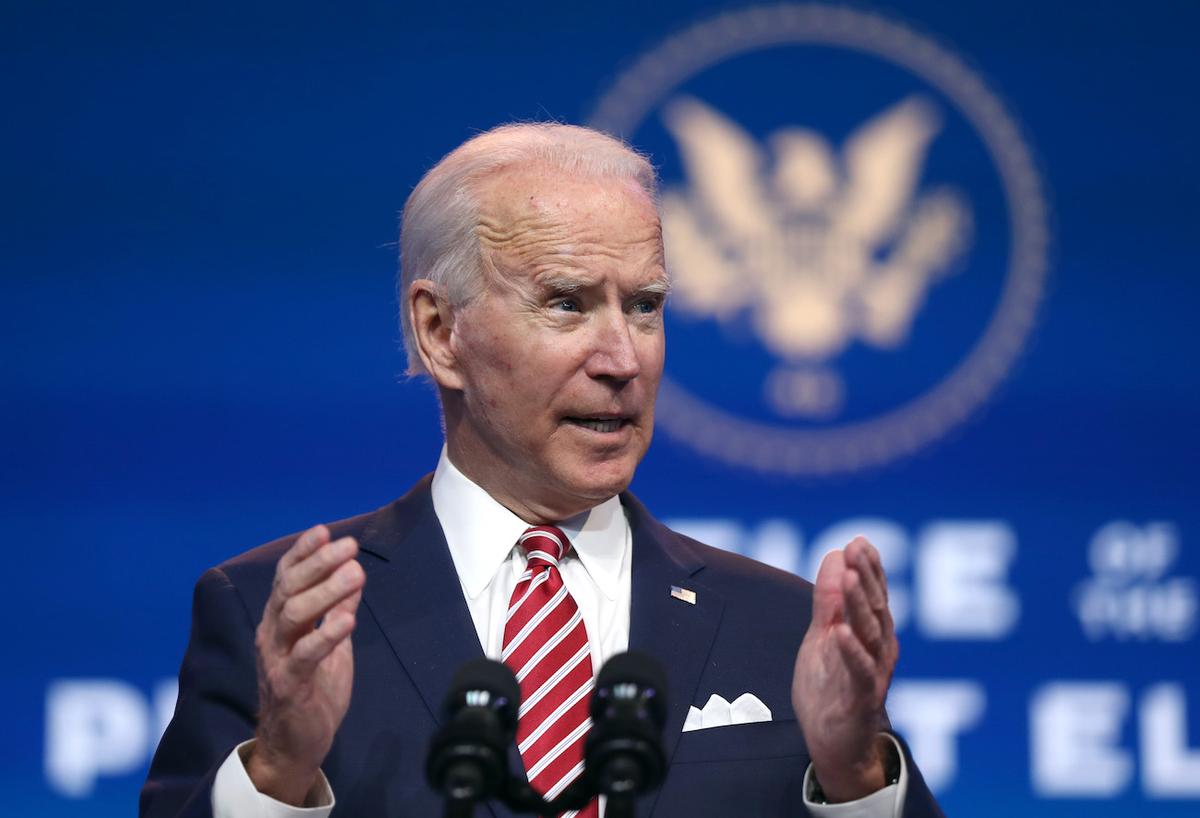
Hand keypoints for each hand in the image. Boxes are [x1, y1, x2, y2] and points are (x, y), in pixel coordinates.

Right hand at [246, 524, 364, 805]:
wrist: (294, 745)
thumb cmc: (312, 690)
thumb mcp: (330, 644)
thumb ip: (336, 611)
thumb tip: (354, 574)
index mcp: (279, 621)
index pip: (285, 577)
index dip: (303, 553)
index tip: (325, 531)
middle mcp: (272, 634)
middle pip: (289, 589)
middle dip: (319, 563)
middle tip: (349, 546)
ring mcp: (277, 659)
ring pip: (293, 615)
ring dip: (326, 591)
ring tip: (355, 574)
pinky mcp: (289, 685)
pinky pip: (305, 655)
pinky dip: (326, 634)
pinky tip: (348, 619)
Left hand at [791, 536, 897, 801]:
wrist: (833, 743)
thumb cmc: (830, 687)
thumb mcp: (823, 637)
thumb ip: (829, 601)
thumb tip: (834, 556)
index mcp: (872, 633)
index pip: (874, 595)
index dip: (870, 568)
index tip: (860, 542)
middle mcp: (879, 650)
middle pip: (876, 608)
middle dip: (867, 577)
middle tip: (857, 549)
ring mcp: (873, 673)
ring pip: (870, 634)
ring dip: (860, 604)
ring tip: (849, 577)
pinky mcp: (862, 698)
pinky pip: (860, 672)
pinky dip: (851, 651)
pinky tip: (841, 632)